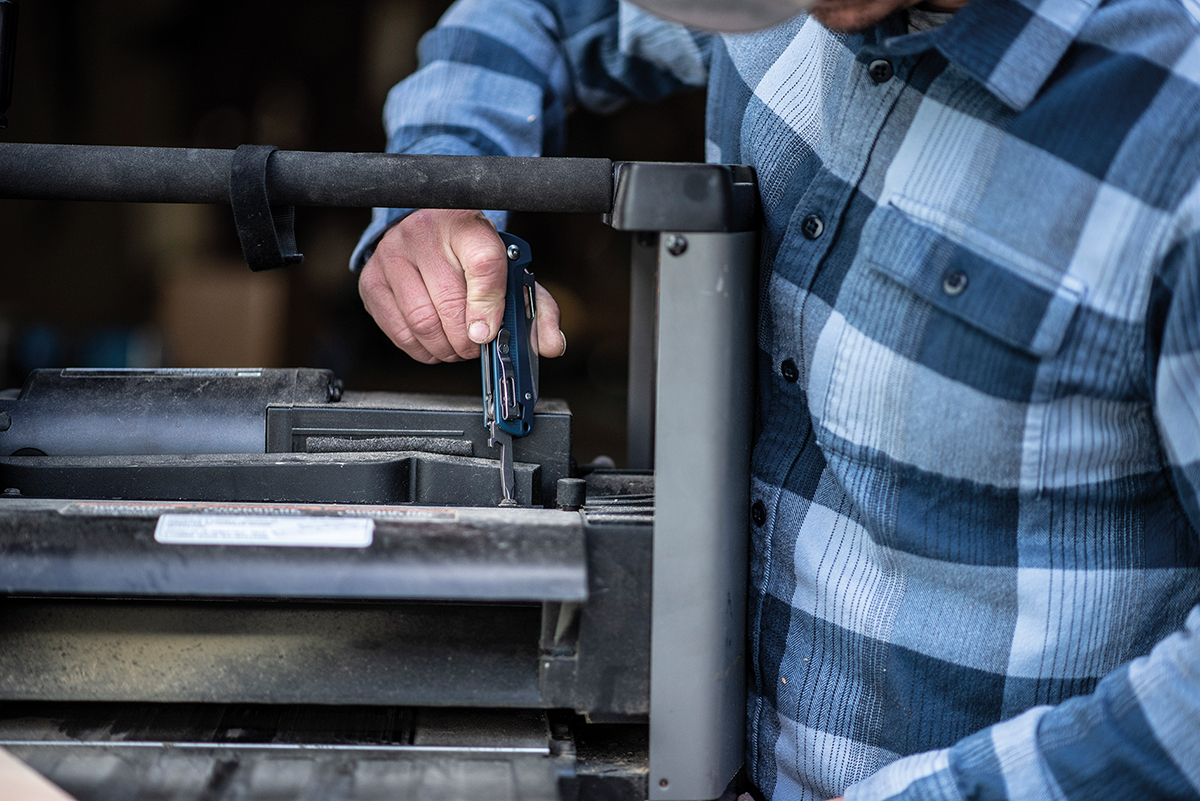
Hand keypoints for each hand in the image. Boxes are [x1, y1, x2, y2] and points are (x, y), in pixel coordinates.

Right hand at [359, 208, 565, 363]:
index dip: (490, 305)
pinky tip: (436, 343)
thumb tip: (551, 346)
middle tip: (478, 346)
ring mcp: (392, 256)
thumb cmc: (472, 256)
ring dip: (447, 348)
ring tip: (459, 346)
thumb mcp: (511, 272)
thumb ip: (538, 308)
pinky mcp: (372, 281)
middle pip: (451, 303)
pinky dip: (423, 349)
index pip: (485, 263)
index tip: (491, 331)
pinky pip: (400, 332)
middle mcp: (424, 233)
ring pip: (424, 322)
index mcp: (468, 225)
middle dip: (470, 340)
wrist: (429, 230)